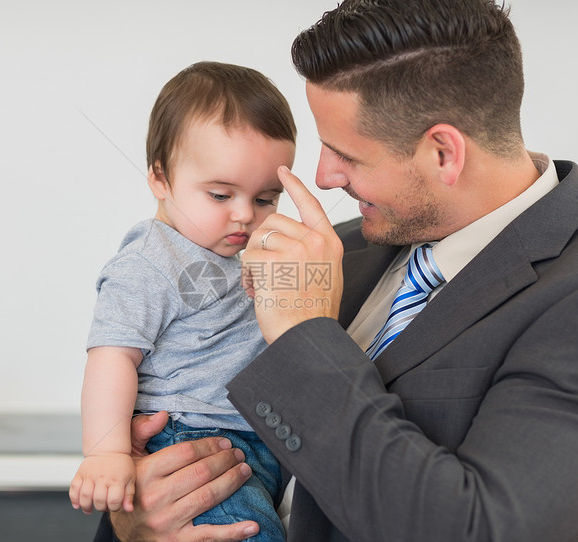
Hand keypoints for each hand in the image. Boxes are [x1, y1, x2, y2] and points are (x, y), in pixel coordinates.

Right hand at [70, 452, 135, 513]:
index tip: (114, 506)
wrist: (108, 448)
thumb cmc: (121, 465)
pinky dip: (74, 498)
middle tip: (103, 506)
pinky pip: (74, 488)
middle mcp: (103, 477)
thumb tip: (128, 510)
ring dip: (86, 506)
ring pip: (85, 496)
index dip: (114, 508)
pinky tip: (77, 504)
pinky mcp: (81, 473)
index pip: (114, 501)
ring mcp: (90, 475)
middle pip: (99, 500)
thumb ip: (129, 495)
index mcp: (117, 479)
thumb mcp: (130, 478)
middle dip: (101, 508)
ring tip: (89, 509)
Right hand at [109, 412, 258, 541]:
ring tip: (244, 472)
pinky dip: (233, 531)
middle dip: (225, 461)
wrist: (122, 529)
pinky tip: (252, 526)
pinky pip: (209, 535)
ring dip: (232, 482)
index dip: (210, 445)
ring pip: (208, 497)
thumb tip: (163, 415)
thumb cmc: (132, 487)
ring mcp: (166, 521)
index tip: (224, 443)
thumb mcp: (128, 455)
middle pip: (201, 473)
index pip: (186, 453)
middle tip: (238, 455)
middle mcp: (155, 497)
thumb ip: (142, 431)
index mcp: (145, 472)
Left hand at [242, 166, 343, 342]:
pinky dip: (248, 275)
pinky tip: (258, 291)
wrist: (307, 336)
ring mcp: (295, 250)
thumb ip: (312, 250)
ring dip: (254, 260)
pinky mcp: (273, 261)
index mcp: (329, 243)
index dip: (295, 186)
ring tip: (263, 283)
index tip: (282, 171)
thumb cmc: (312, 313)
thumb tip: (287, 235)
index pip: (310, 205)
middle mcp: (315, 242)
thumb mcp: (325, 274)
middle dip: (263, 243)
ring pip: (259, 237)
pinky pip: (248, 256)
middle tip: (266, 271)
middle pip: (275, 221)